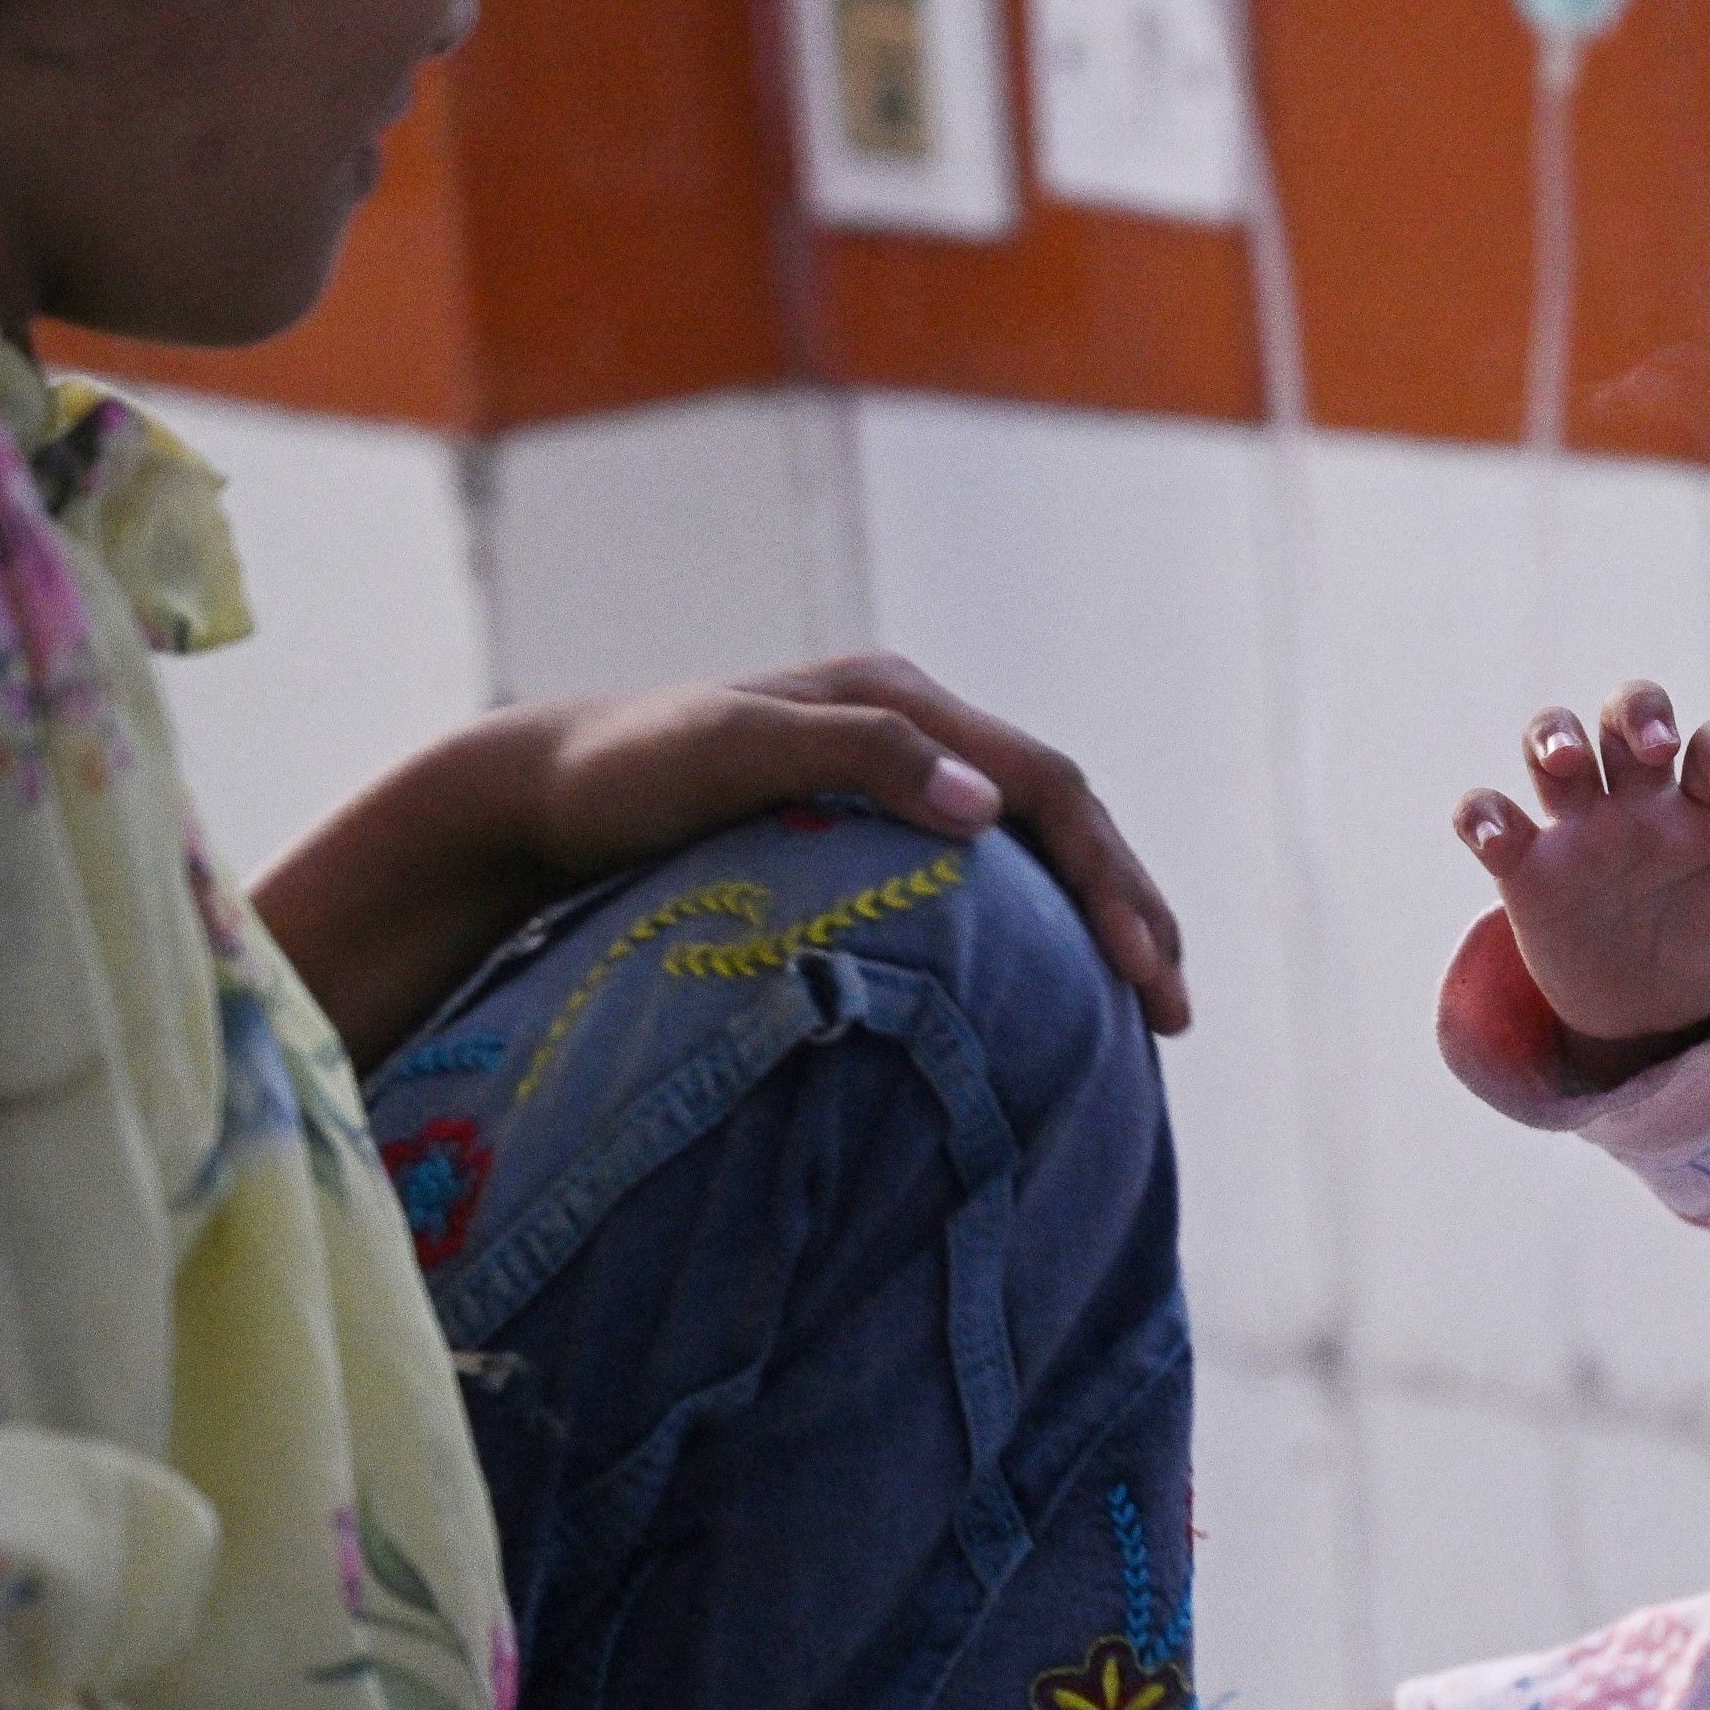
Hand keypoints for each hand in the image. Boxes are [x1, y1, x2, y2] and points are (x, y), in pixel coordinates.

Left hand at [492, 656, 1186, 1024]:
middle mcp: (909, 725)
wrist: (535, 793)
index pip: (1047, 788)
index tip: (1146, 975)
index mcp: (900, 698)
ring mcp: (888, 772)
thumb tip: (984, 806)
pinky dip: (1038, 923)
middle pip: (1060, 814)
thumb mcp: (728, 753)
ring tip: (1143, 1003)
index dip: (1110, 878)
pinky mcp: (861, 822)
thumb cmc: (620, 778)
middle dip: (1132, 906)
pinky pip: (983, 869)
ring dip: (1099, 915)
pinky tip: (1048, 987)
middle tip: (1174, 1011)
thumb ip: (856, 758)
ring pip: (1030, 843)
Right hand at [1451, 679, 1709, 1072]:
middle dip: (1636, 712)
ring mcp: (1578, 825)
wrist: (1648, 1016)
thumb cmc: (1709, 957)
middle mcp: (1639, 799)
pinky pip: (1490, 817)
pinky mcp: (1525, 865)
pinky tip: (1494, 833)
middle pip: (1628, 715)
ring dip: (1555, 735)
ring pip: (1554, 741)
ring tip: (1566, 763)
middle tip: (1650, 747)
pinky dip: (1481, 814)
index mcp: (1704, 806)